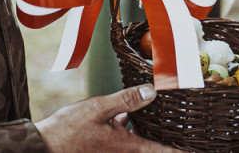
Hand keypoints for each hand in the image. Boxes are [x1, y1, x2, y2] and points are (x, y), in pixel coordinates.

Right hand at [35, 84, 170, 151]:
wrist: (43, 146)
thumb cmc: (68, 130)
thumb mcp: (99, 108)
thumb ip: (126, 100)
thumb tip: (152, 92)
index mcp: (126, 147)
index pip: (160, 152)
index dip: (179, 152)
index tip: (195, 152)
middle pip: (151, 148)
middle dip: (165, 142)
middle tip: (183, 135)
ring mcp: (112, 152)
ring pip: (137, 143)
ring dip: (147, 134)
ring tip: (160, 121)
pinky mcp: (103, 147)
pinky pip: (124, 139)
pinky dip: (130, 129)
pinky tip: (126, 115)